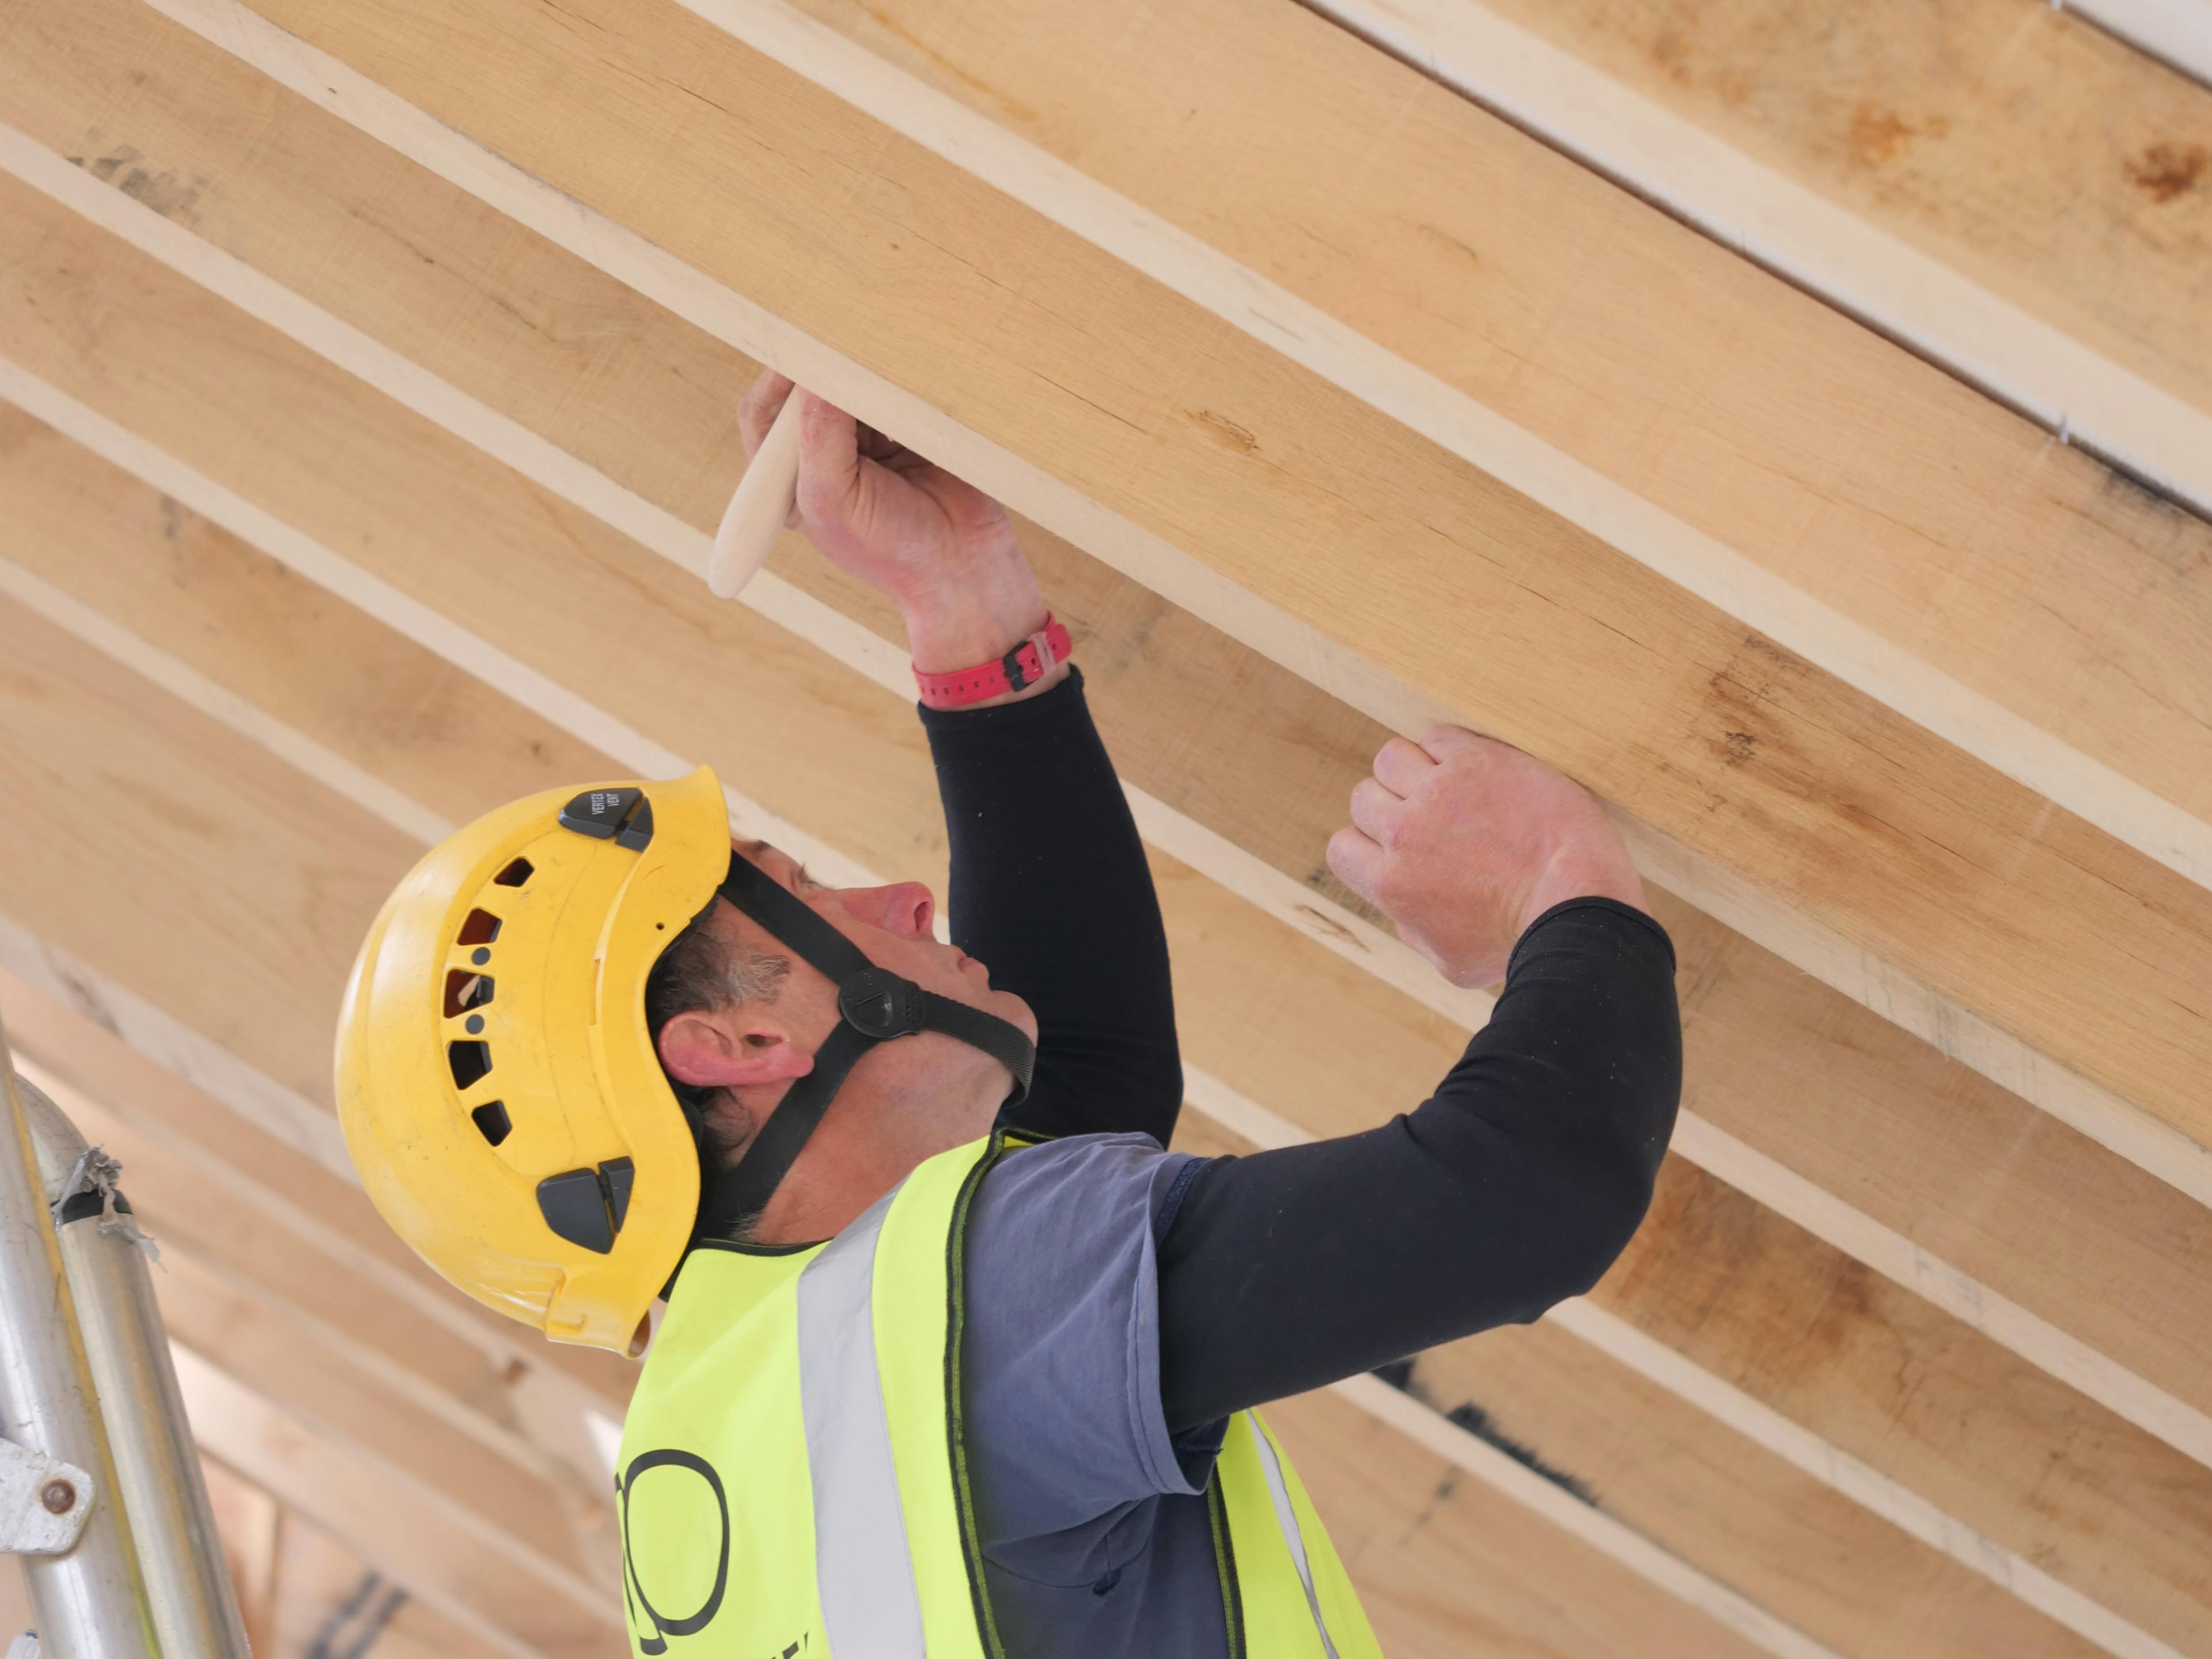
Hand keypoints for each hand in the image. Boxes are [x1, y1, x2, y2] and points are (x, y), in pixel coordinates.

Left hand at [739, 372, 1053, 675]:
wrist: (965, 571)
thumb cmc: (892, 552)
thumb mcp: (833, 498)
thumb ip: (818, 433)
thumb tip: (815, 369)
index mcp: (791, 480)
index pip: (765, 415)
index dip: (777, 384)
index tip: (804, 362)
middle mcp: (825, 455)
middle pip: (809, 391)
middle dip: (826, 373)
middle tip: (847, 356)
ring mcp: (870, 441)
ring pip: (855, 385)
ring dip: (868, 377)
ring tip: (884, 380)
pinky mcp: (910, 431)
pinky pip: (898, 390)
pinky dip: (902, 383)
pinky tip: (912, 389)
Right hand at [1326, 727, 1645, 988]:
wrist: (1577, 907)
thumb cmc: (1520, 943)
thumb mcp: (1451, 962)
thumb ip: (1412, 928)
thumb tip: (1400, 905)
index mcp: (1392, 884)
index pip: (1343, 845)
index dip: (1369, 845)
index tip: (1400, 848)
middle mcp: (1405, 833)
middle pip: (1364, 796)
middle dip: (1392, 807)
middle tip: (1432, 817)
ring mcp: (1440, 792)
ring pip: (1392, 758)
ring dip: (1413, 769)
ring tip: (1448, 785)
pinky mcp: (1480, 762)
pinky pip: (1438, 737)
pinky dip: (1447, 748)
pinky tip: (1474, 768)